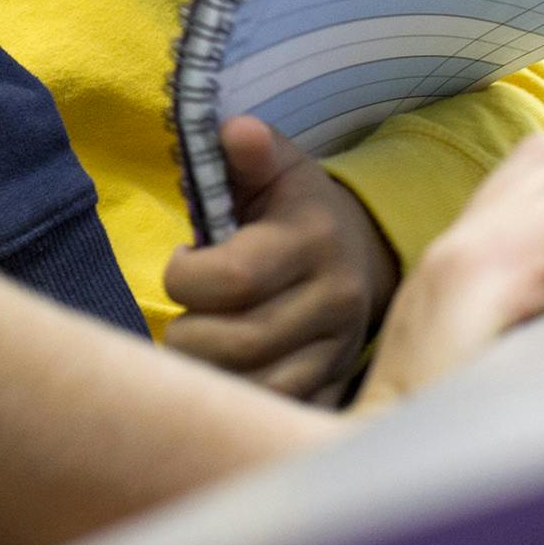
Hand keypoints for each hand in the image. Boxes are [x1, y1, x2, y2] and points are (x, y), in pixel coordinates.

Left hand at [163, 119, 400, 401]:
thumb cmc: (295, 208)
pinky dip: (243, 401)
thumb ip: (249, 153)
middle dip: (189, 331)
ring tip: (203, 341)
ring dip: (208, 371)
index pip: (232, 278)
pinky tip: (229, 372)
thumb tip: (235, 131)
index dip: (185, 277)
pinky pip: (279, 413)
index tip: (182, 261)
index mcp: (312, 240)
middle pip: (237, 344)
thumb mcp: (277, 169)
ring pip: (255, 388)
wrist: (361, 252)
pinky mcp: (336, 386)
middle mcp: (334, 300)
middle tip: (187, 312)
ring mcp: (338, 350)